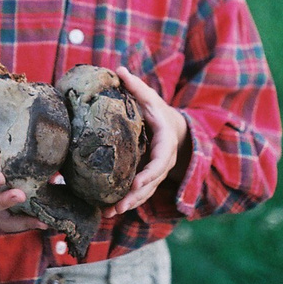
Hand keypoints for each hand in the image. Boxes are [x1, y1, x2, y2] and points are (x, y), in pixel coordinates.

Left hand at [102, 66, 189, 216]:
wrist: (174, 128)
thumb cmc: (158, 111)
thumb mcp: (150, 98)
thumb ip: (136, 87)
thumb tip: (120, 69)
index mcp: (164, 143)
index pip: (159, 161)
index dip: (149, 174)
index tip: (135, 184)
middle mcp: (163, 161)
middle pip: (151, 183)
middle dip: (135, 197)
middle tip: (117, 207)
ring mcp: (157, 173)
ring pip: (145, 192)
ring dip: (129, 204)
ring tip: (110, 214)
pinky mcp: (148, 179)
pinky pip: (140, 193)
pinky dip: (127, 203)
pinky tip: (108, 212)